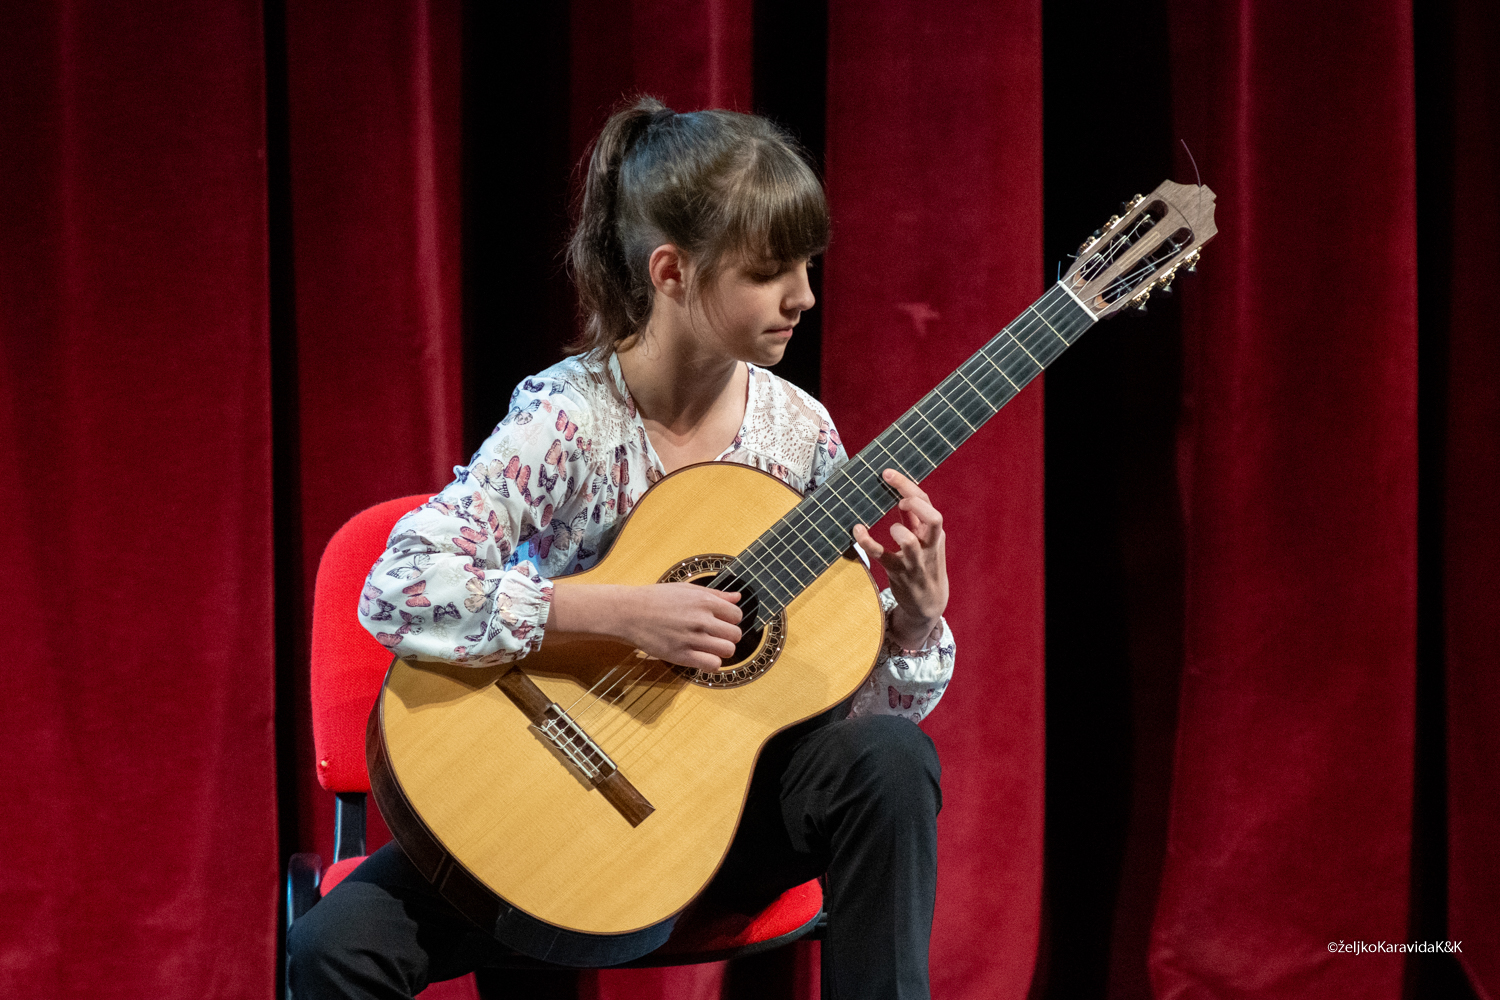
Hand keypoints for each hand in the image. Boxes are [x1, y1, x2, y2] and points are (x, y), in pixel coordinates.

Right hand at [618, 584, 743, 669]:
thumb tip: (737, 597)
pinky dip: (712, 664)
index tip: (721, 621)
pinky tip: (702, 657)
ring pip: (728, 650)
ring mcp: (691, 638)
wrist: (630, 613)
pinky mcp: (681, 655)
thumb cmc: (657, 599)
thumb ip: (715, 594)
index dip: (731, 619)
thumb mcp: (687, 589)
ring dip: (722, 650)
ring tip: (710, 647)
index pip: (737, 615)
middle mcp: (701, 619)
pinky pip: (712, 665)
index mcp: (704, 601)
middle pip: (735, 634)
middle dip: (729, 636)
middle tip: (716, 635)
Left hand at [853, 469, 948, 649]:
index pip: (927, 503)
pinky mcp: (899, 573)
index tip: (888, 474)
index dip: (908, 486)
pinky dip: (868, 543)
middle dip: (914, 502)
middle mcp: (929, 545)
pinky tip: (857, 531)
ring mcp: (915, 561)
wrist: (930, 605)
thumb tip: (901, 493)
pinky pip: (883, 557)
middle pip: (933, 517)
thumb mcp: (925, 541)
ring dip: (899, 531)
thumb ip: (915, 519)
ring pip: (911, 542)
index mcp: (935, 533)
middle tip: (898, 499)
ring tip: (892, 528)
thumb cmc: (925, 566)